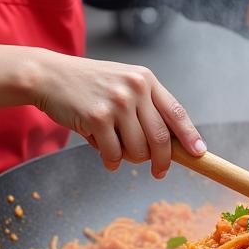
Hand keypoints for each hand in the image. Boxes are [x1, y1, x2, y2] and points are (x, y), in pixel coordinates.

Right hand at [28, 52, 202, 175]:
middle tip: (159, 172)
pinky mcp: (97, 117)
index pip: (176, 112)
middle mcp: (135, 88)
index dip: (190, 135)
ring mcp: (117, 102)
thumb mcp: (122, 83)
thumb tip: (168, 145)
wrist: (49, 76)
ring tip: (115, 149)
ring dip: (129, 158)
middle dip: (162, 161)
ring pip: (137, 150)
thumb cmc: (88, 85)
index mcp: (145, 79)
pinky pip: (113, 154)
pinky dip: (110, 160)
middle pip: (160, 138)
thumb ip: (144, 106)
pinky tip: (103, 153)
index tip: (199, 153)